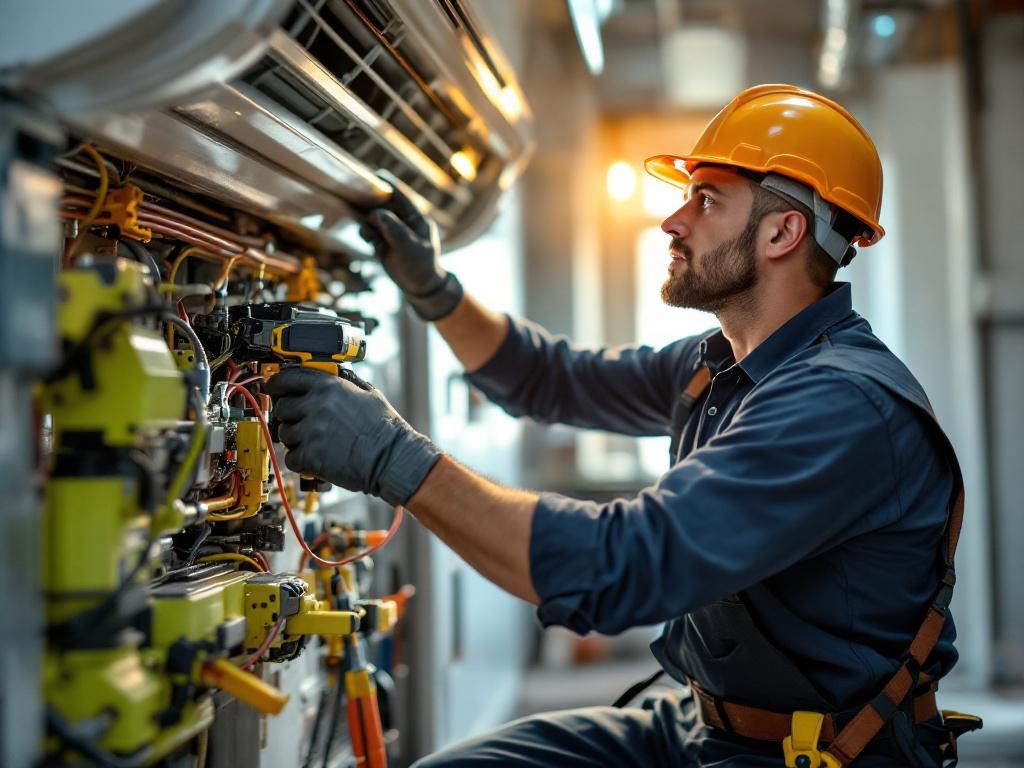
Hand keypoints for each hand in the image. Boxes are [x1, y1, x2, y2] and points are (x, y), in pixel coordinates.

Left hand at [264, 368, 440, 506]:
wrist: (391, 458)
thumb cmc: (385, 429)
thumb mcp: (369, 394)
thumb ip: (346, 384)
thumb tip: (337, 377)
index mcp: (329, 386)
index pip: (287, 378)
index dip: (276, 384)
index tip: (273, 389)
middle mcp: (316, 405)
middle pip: (282, 408)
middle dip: (289, 416)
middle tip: (301, 423)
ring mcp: (311, 431)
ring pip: (284, 434)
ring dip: (295, 440)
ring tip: (314, 442)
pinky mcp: (311, 456)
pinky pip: (291, 458)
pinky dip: (300, 461)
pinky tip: (315, 458)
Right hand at [359, 187, 462, 320]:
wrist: (420, 287)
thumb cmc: (421, 266)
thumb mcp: (409, 246)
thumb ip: (393, 228)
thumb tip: (376, 213)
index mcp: (416, 218)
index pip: (401, 197)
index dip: (388, 185)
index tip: (376, 174)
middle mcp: (403, 222)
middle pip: (383, 205)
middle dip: (371, 206)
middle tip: (360, 206)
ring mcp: (392, 232)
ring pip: (373, 219)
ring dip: (368, 224)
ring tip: (372, 236)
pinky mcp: (383, 242)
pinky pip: (370, 232)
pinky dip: (367, 234)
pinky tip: (372, 243)